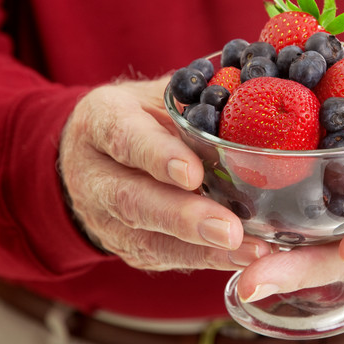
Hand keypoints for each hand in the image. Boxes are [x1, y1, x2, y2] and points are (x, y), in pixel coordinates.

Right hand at [58, 77, 271, 270]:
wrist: (90, 157)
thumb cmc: (139, 118)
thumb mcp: (155, 95)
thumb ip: (193, 98)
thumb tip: (253, 83)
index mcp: (101, 121)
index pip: (125, 139)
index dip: (157, 157)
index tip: (192, 173)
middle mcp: (95, 175)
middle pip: (134, 201)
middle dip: (184, 217)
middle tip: (229, 229)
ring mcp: (107, 219)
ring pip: (149, 239)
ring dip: (202, 249)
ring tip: (247, 251)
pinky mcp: (128, 247)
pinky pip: (166, 258)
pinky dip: (206, 260)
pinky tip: (244, 258)